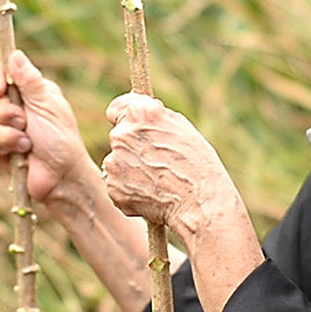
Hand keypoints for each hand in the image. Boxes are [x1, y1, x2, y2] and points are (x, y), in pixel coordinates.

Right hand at [0, 51, 94, 204]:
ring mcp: (3, 127)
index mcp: (29, 92)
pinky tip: (13, 155)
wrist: (60, 178)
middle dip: (4, 113)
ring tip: (26, 145)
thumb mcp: (49, 107)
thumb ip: (30, 81)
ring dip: (4, 135)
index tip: (2, 90)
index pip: (0, 74)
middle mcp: (14, 106)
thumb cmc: (62, 141)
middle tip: (24, 124)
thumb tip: (15, 54)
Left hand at [102, 93, 233, 240]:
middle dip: (133, 148)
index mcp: (140, 113)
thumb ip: (155, 119)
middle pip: (119, 137)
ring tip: (158, 182)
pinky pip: (118, 185)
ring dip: (131, 170)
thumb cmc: (198, 165)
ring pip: (118, 163)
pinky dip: (130, 190)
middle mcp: (122, 134)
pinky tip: (151, 195)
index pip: (116, 108)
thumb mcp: (182, 129)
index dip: (124, 118)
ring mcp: (114, 161)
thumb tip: (140, 117)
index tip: (131, 127)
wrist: (198, 203)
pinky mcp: (112, 186)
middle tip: (157, 163)